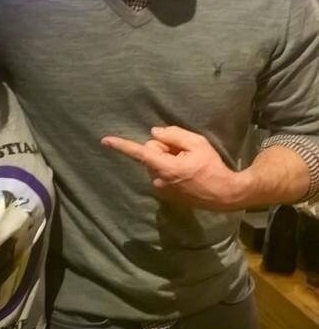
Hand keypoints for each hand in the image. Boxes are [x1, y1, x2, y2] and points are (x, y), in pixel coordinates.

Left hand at [101, 125, 240, 210]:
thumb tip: (154, 133)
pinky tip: (186, 174)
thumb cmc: (212, 167)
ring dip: (166, 160)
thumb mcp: (197, 143)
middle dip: (163, 149)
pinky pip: (160, 174)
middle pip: (150, 154)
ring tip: (187, 164)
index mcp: (165, 167)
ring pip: (155, 164)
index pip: (139, 153)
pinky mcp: (165, 195)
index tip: (105, 140)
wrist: (224, 194)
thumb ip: (174, 135)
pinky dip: (169, 170)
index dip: (121, 145)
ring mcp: (161, 190)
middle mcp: (158, 180)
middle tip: (184, 153)